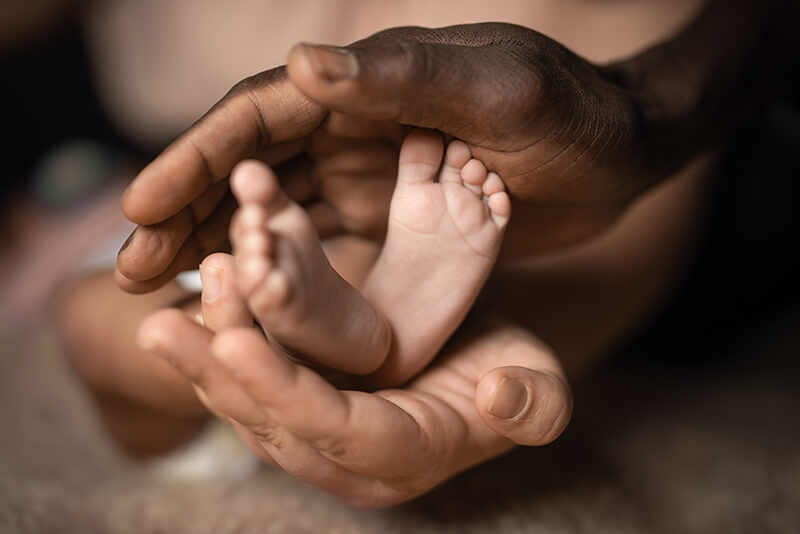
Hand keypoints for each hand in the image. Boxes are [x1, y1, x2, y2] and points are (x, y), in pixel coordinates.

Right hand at [117, 22, 651, 292]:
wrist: (621, 153)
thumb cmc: (571, 115)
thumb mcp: (499, 90)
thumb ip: (407, 78)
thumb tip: (303, 68)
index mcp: (364, 86)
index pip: (259, 119)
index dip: (196, 160)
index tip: (142, 207)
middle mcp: (352, 126)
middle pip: (249, 169)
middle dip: (188, 214)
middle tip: (134, 269)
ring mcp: (366, 173)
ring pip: (272, 210)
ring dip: (219, 247)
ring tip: (166, 292)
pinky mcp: (388, 215)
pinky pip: (317, 242)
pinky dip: (273, 269)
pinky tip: (243, 299)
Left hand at [138, 253, 571, 507]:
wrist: (480, 363)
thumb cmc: (512, 374)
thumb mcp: (539, 388)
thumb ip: (533, 406)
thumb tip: (500, 399)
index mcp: (402, 456)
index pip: (335, 432)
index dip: (284, 394)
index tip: (234, 347)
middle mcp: (345, 455)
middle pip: (271, 420)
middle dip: (217, 375)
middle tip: (162, 328)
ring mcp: (317, 429)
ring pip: (249, 395)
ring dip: (206, 349)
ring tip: (168, 304)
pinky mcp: (300, 396)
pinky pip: (254, 368)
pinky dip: (223, 331)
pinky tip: (201, 290)